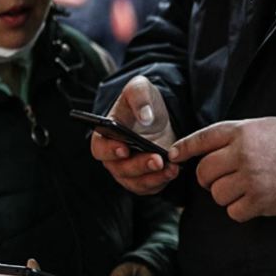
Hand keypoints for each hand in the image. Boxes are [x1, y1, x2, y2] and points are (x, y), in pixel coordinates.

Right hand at [90, 76, 178, 194]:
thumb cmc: (142, 102)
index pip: (100, 148)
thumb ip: (138, 96)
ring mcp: (128, 172)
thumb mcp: (139, 88)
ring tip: (171, 168)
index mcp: (104, 136)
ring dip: (154, 177)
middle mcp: (113, 158)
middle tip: (157, 159)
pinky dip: (162, 181)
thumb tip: (145, 117)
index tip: (124, 149)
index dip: (110, 151)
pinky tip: (174, 170)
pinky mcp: (144, 179)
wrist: (160, 116)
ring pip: (136, 182)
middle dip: (140, 166)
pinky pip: (150, 187)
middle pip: (121, 169)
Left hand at [168, 117, 275, 221]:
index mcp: (241, 132)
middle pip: (204, 172)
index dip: (184, 148)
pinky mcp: (260, 200)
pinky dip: (239, 210)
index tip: (173, 155)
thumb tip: (204, 149)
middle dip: (208, 178)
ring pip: (216, 193)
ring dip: (225, 194)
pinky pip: (233, 211)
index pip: (202, 139)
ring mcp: (251, 178)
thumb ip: (233, 136)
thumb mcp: (261, 126)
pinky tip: (252, 201)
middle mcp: (242, 154)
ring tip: (243, 188)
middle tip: (222, 177)